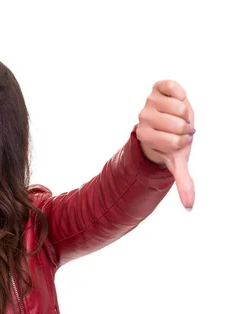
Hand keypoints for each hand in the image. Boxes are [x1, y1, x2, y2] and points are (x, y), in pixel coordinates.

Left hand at [136, 80, 194, 209]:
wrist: (167, 122)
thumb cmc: (172, 142)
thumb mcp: (177, 161)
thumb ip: (183, 182)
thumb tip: (190, 207)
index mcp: (145, 136)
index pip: (174, 141)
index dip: (184, 141)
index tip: (178, 140)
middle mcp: (142, 118)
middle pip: (178, 124)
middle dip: (186, 127)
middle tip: (179, 128)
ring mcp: (148, 102)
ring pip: (179, 106)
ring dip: (186, 112)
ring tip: (178, 116)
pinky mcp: (157, 87)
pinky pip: (173, 87)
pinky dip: (180, 93)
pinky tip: (177, 99)